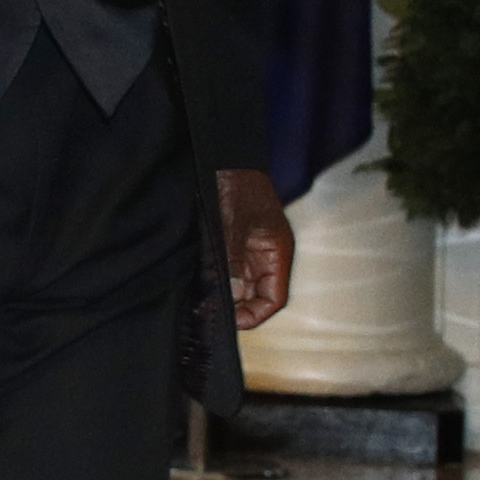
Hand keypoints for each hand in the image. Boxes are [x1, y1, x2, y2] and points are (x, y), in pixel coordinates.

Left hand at [218, 169, 294, 329]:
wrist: (226, 158)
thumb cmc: (238, 184)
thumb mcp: (233, 224)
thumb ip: (233, 260)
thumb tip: (232, 295)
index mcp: (277, 252)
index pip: (275, 298)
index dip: (256, 314)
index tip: (233, 321)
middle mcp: (267, 256)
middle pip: (258, 297)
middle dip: (239, 308)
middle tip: (213, 312)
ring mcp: (251, 252)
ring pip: (242, 287)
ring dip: (227, 295)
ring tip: (206, 301)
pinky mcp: (235, 245)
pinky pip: (230, 272)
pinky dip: (218, 281)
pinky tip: (203, 284)